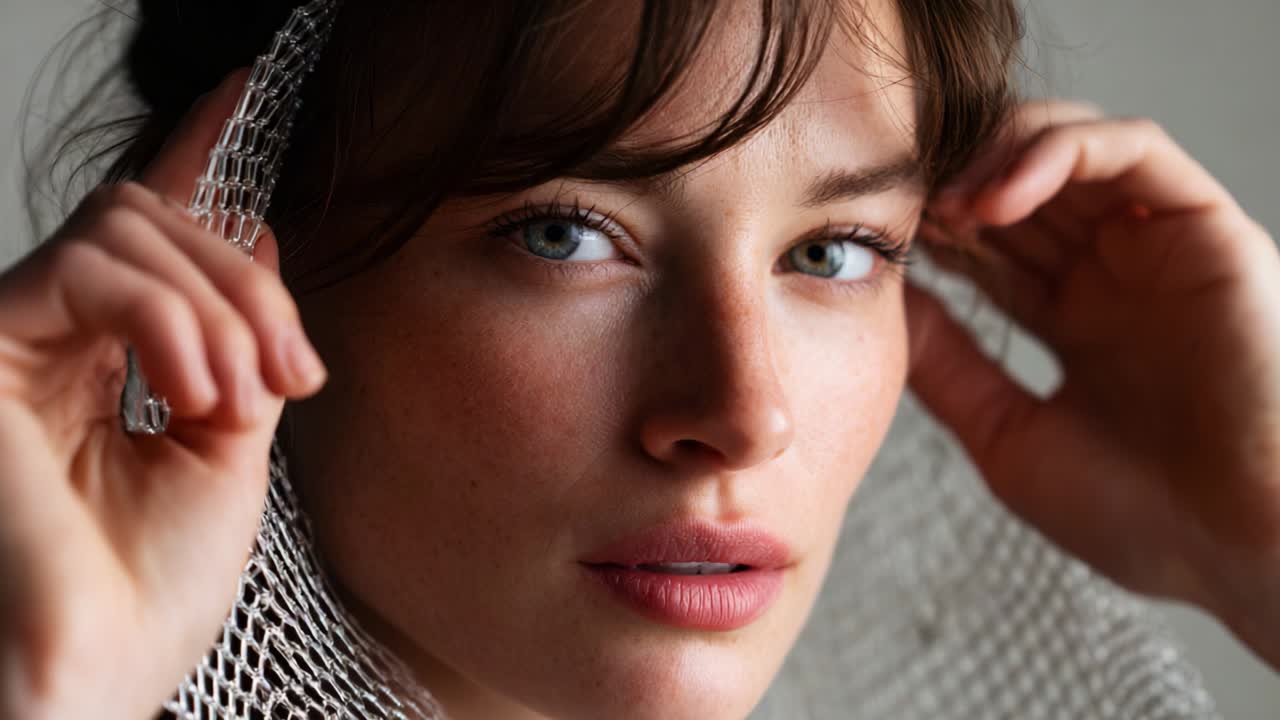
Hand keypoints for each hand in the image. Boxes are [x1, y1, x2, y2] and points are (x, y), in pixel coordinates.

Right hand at [0, 71, 326, 719]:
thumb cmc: (149, 592)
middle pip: (160, 222)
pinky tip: (193, 389)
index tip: (240, 93)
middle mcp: (53, 338)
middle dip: (250, 283)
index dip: (192, 154)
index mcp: (109, 362)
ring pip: (133, 230)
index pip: (149, 236)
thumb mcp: (228, 450)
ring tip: (238, 395)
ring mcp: (13, 337)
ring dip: (218, 307)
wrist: (95, 672)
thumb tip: (255, 236)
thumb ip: (238, 343)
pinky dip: (171, 321)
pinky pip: (98, 270)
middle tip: (291, 370)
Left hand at [905, 100, 1279, 668]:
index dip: (929, 230)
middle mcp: (1114, 274)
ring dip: (994, 159)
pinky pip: (1132, 149)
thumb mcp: (1008, 437)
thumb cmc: (1142, 518)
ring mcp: (1157, 247)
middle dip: (951, 185)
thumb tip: (887, 306)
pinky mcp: (1204, 227)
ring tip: (945, 205)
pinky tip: (998, 198)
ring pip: (1068, 149)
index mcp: (1074, 321)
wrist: (1247, 549)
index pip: (989, 244)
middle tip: (896, 203)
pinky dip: (1059, 151)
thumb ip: (950, 368)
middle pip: (1019, 188)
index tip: (875, 238)